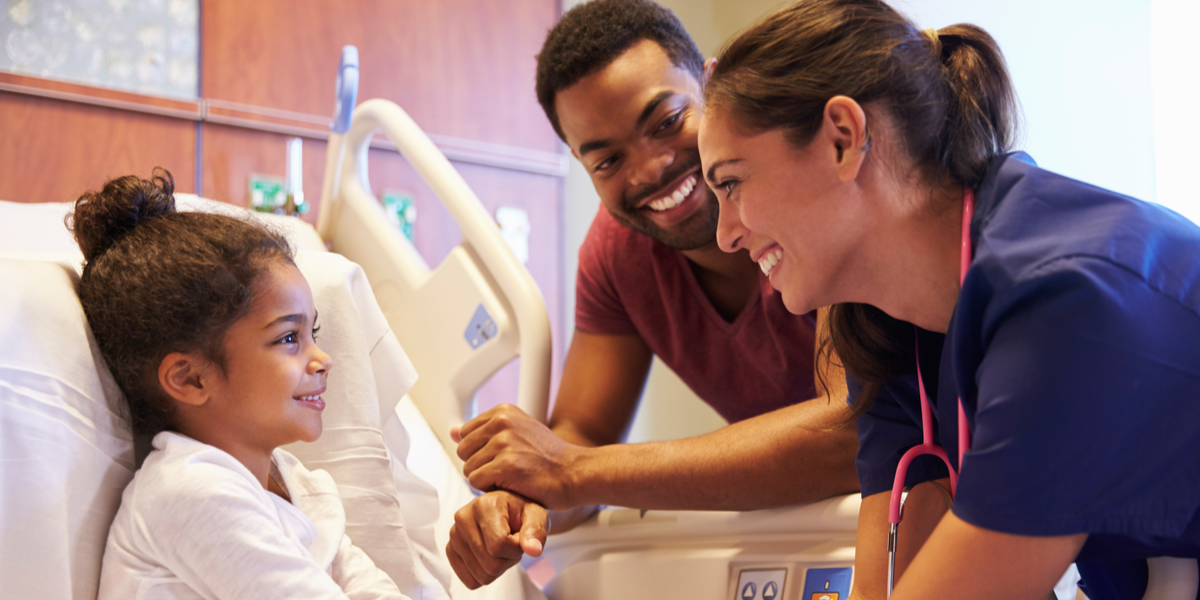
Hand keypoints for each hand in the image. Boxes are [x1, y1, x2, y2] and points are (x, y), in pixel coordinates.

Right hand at [445, 490, 548, 588]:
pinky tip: (489, 555)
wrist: (508, 510)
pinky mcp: (450, 550)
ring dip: (498, 567)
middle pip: (491, 564)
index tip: (519, 537)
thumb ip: (536, 531)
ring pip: (482, 575)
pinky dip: (484, 574)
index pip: (499, 546)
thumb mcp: (536, 515)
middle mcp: (463, 518)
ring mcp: (454, 535)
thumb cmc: (522, 512)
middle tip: (511, 543)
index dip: (516, 549)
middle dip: (508, 559)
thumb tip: (533, 550)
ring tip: (500, 547)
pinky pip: (470, 580)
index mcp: (483, 504)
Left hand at [452, 404, 583, 508]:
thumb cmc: (548, 458)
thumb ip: (483, 431)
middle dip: (480, 465)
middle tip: (507, 469)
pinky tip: (512, 484)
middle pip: (463, 451)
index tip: (503, 456)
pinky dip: (491, 489)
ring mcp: (503, 442)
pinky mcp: (505, 465)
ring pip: (469, 469)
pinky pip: (476, 482)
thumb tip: (453, 430)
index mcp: (503, 412)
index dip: (481, 451)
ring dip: (486, 479)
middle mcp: (501, 422)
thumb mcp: (517, 434)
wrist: (574, 473)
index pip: (465, 434)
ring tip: (511, 476)